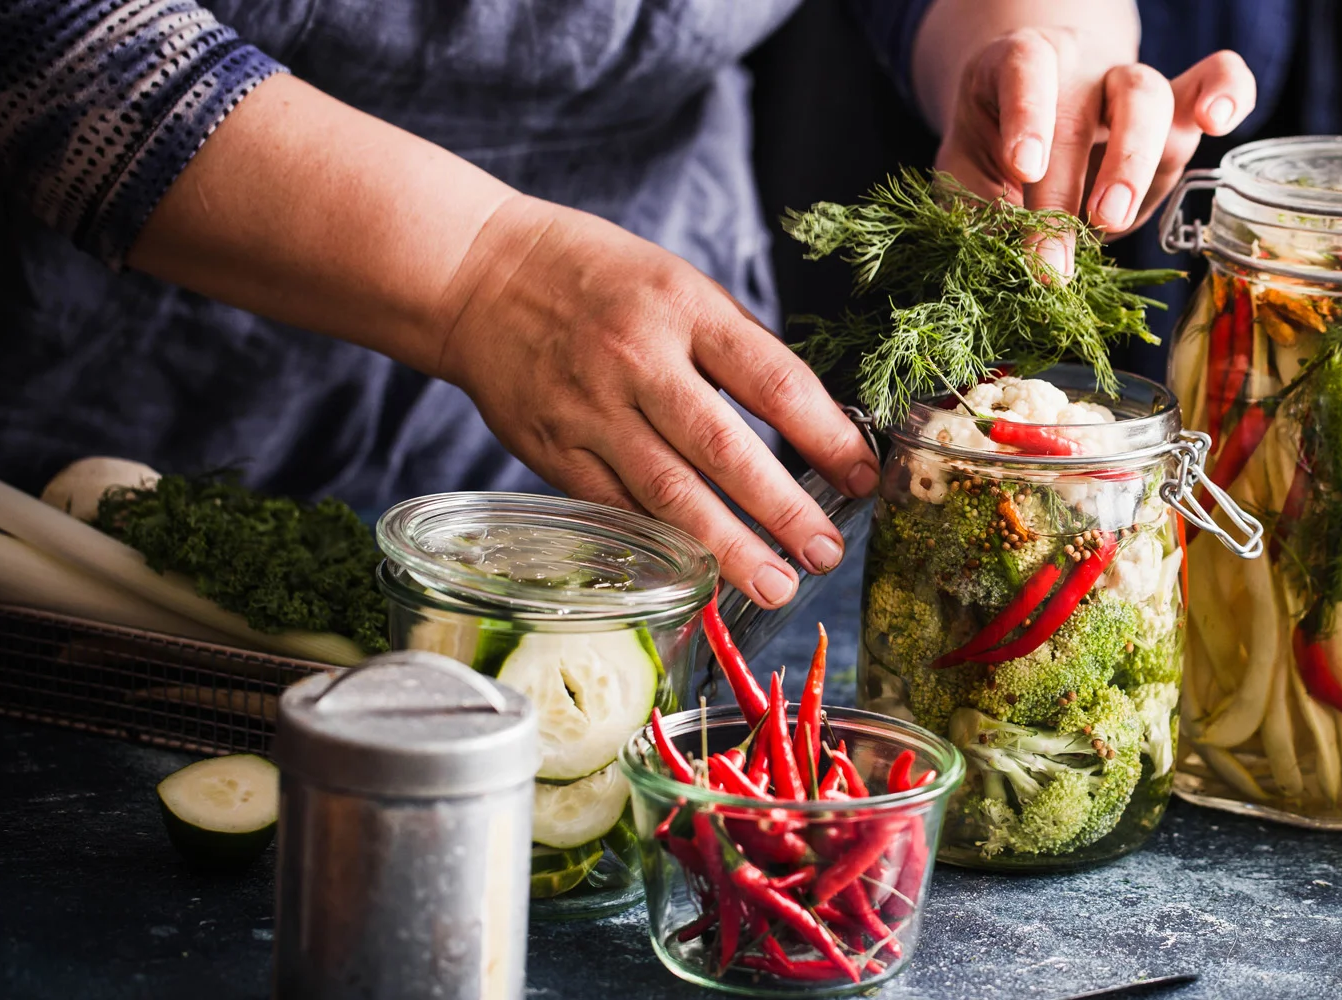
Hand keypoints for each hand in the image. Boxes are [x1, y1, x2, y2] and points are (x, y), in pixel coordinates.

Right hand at [437, 197, 878, 608]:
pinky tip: (698, 577)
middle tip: (826, 554)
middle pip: (724, 449)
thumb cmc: (598, 277)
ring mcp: (591, 411)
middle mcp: (638, 361)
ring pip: (668, 494)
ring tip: (775, 586)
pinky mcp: (554, 451)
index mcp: (684, 309)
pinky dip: (661, 547)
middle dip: (782, 510)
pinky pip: (617, 509)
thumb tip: (811, 421)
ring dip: (728, 549)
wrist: (477, 274)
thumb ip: (736, 350)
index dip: (826, 436)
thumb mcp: (679, 284)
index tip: (864, 477)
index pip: (772, 381)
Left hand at [931, 27, 1256, 274]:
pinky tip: (1221, 121)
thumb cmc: (998, 149)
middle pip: (1089, 104)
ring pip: (1148, 98)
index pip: (1026, 70)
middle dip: (1075, 182)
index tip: (1023, 168)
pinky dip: (1228, 91)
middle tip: (1062, 246)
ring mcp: (1132, 86)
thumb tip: (999, 268)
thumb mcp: (970, 173)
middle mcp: (1079, 68)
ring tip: (1112, 221)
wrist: (1035, 126)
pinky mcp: (1176, 111)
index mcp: (1019, 65)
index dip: (1028, 116)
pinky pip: (1217, 78)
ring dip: (1134, 163)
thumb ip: (977, 211)